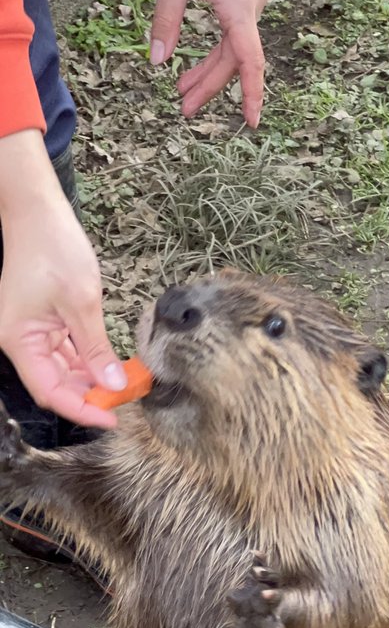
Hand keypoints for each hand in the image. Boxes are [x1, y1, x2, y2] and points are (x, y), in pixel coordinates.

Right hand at [0, 132, 125, 429]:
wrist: (36, 209)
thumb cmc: (51, 246)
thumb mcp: (82, 301)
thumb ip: (97, 348)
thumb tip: (115, 385)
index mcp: (19, 340)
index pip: (51, 392)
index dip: (82, 410)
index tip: (114, 419)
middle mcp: (21, 342)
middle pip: (57, 385)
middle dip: (92, 395)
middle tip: (129, 400)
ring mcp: (31, 333)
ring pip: (64, 371)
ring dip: (94, 379)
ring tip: (128, 383)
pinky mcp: (44, 324)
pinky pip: (67, 353)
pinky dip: (90, 361)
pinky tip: (114, 365)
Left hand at [150, 0, 269, 125]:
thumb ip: (166, 20)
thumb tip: (157, 60)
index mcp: (239, 4)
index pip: (249, 60)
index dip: (252, 94)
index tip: (252, 121)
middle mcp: (252, 4)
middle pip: (234, 59)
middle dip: (209, 85)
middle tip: (184, 108)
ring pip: (233, 47)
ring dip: (209, 70)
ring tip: (184, 89)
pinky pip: (235, 31)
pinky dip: (217, 51)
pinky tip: (199, 65)